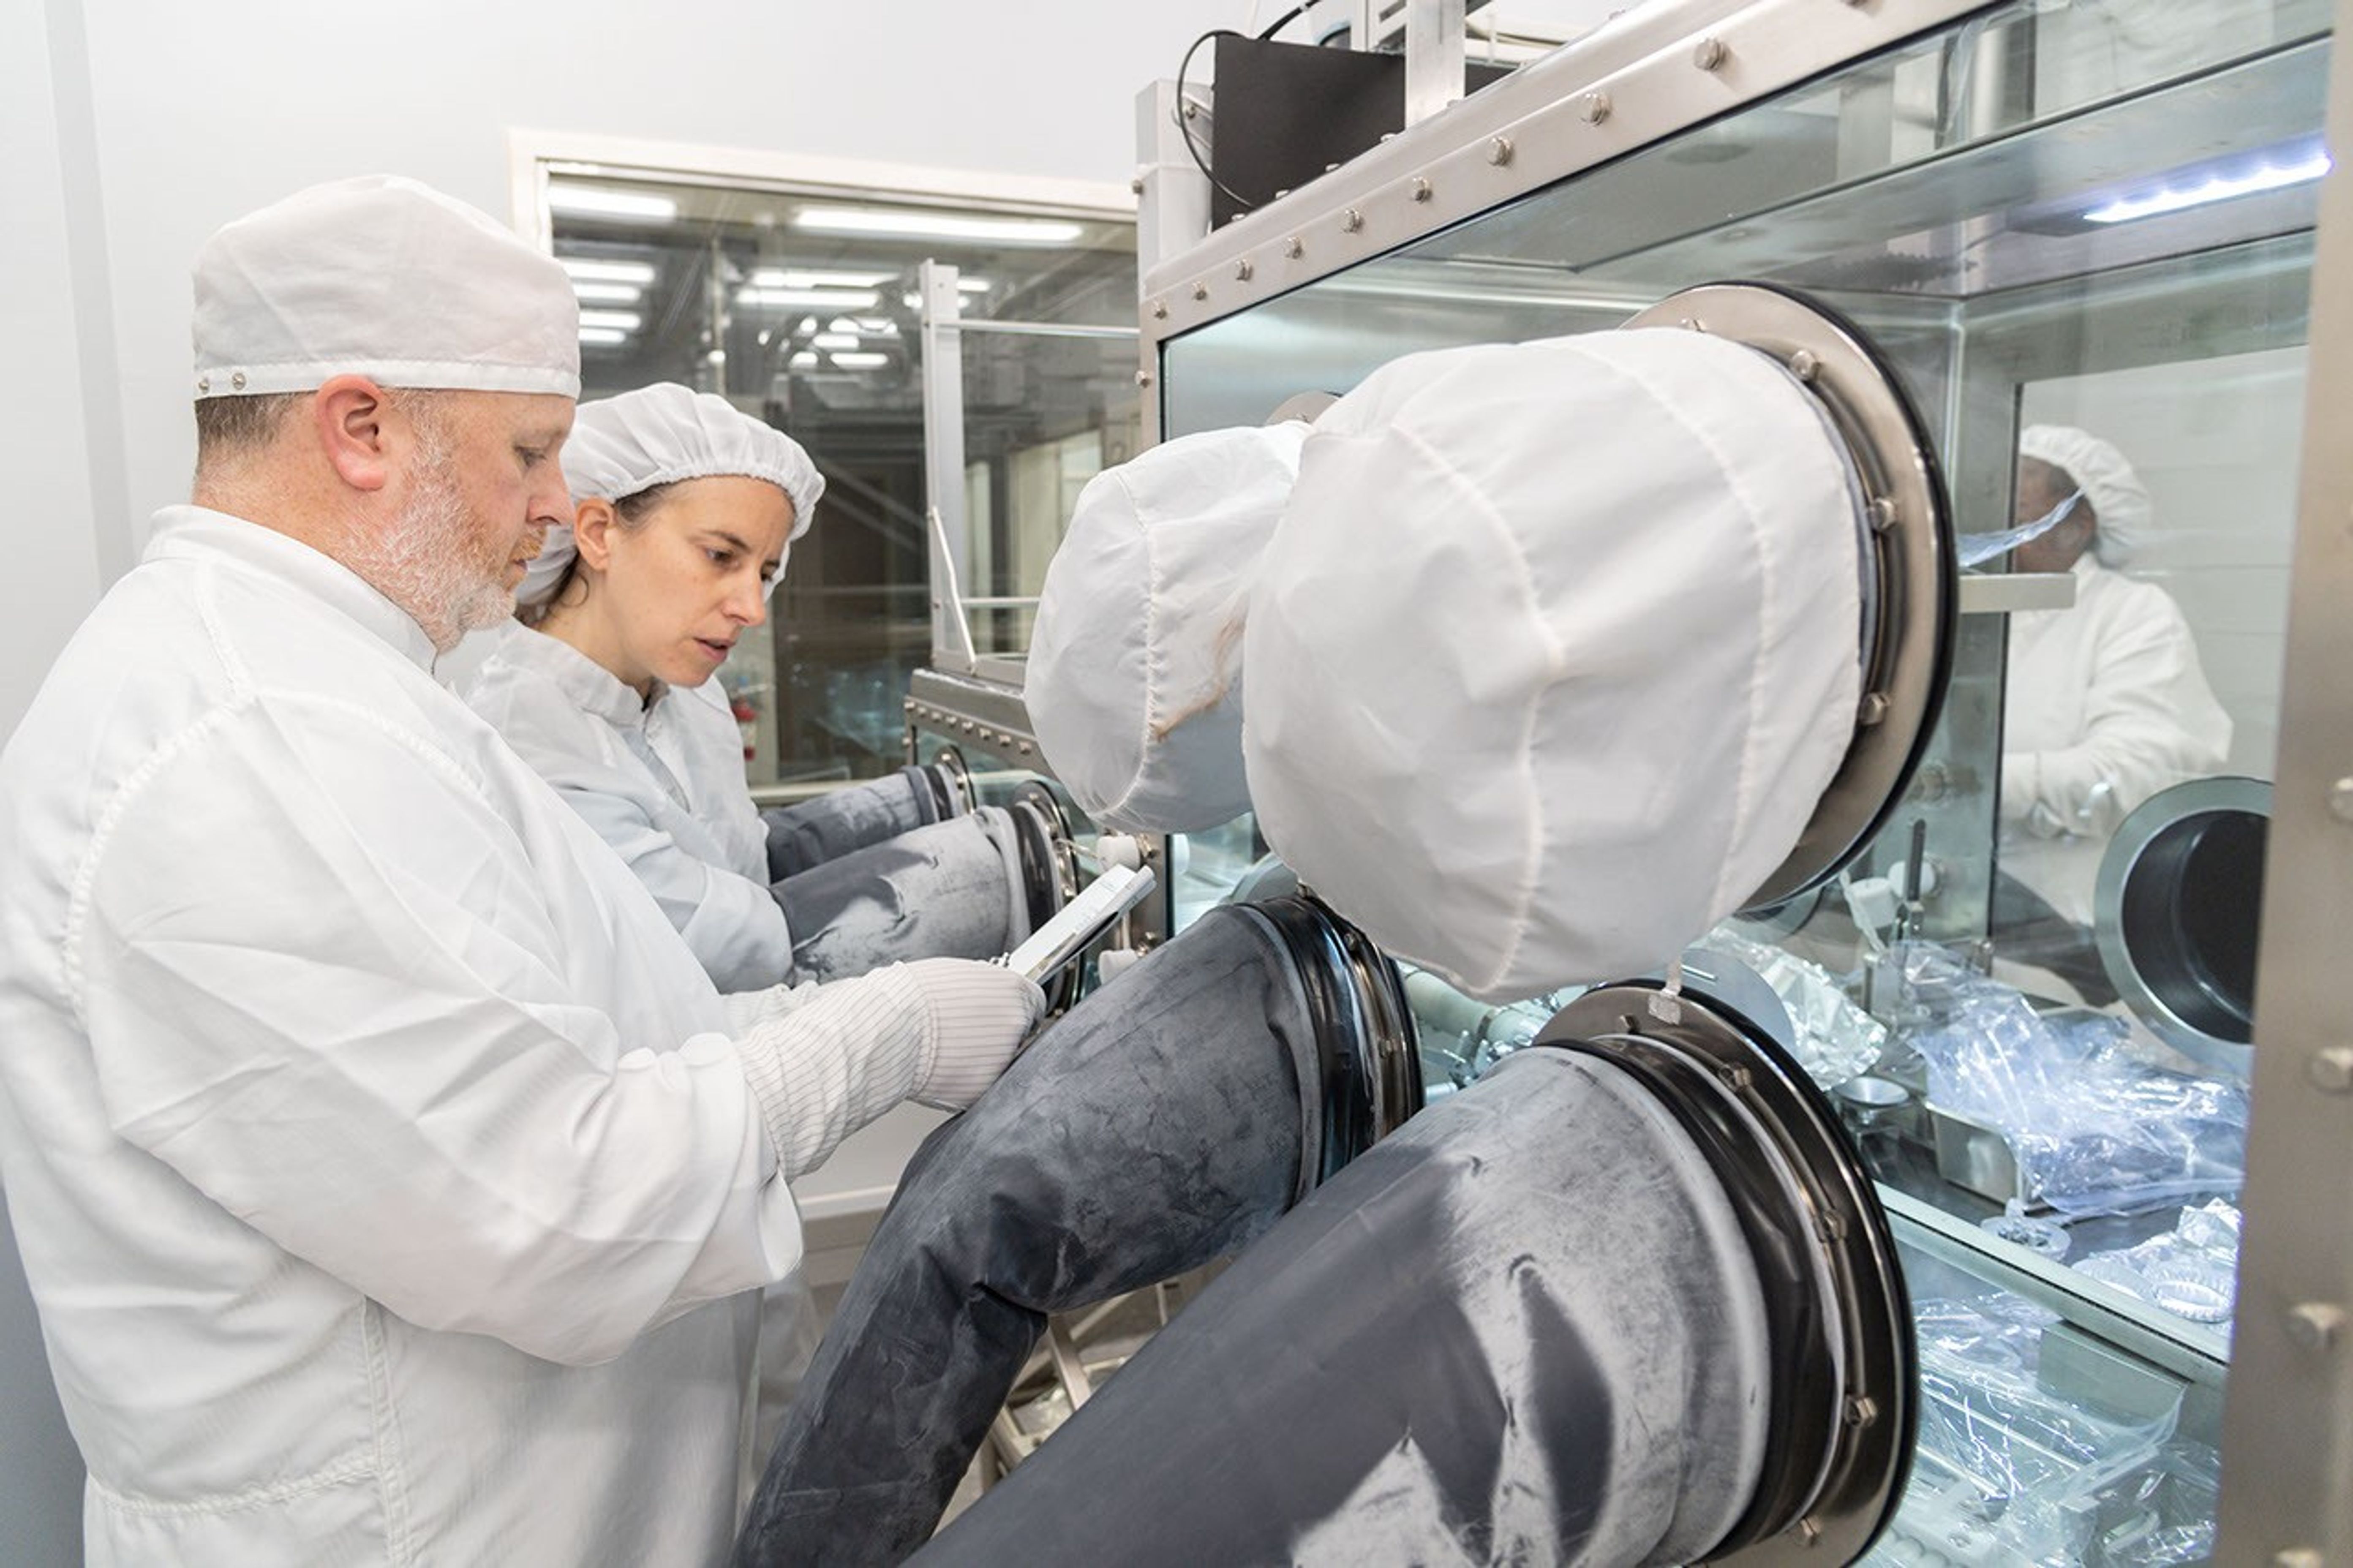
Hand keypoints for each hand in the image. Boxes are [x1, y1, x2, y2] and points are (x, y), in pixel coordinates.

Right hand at [900, 958, 1046, 1108]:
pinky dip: (964, 1078)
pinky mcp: (981, 1089)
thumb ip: (986, 988)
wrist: (889, 1028)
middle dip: (997, 1035)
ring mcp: (1001, 1060)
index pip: (1034, 1003)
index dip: (1016, 1009)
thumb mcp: (959, 975)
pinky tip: (943, 1065)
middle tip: (968, 1032)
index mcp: (1014, 991)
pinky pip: (979, 1083)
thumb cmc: (913, 996)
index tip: (1003, 1015)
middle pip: (1018, 1034)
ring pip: (999, 1062)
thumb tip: (990, 996)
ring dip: (982, 1058)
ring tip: (948, 1048)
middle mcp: (1015, 1026)